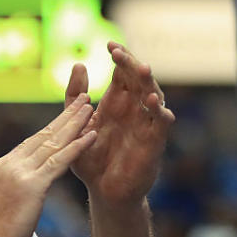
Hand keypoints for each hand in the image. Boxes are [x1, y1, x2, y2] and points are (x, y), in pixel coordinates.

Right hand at [0, 94, 97, 236]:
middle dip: (65, 117)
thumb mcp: (2, 206)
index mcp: (2, 167)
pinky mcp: (32, 186)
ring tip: (91, 108)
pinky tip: (93, 135)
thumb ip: (14, 192)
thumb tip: (23, 195)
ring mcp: (20, 173)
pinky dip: (77, 147)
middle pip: (43, 135)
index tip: (66, 116)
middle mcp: (10, 164)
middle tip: (83, 100)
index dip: (52, 128)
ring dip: (75, 123)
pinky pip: (59, 161)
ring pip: (53, 142)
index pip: (31, 142)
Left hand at [66, 42, 174, 206]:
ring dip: (149, 83)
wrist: (102, 192)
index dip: (120, 57)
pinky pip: (161, 124)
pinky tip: (154, 103)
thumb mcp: (76, 124)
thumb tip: (80, 64)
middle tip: (119, 54)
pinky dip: (160, 112)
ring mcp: (145, 125)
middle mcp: (134, 110)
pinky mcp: (153, 143)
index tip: (109, 44)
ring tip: (142, 69)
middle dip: (132, 64)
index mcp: (116, 102)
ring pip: (154, 96)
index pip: (122, 72)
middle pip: (139, 79)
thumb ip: (74, 96)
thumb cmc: (90, 159)